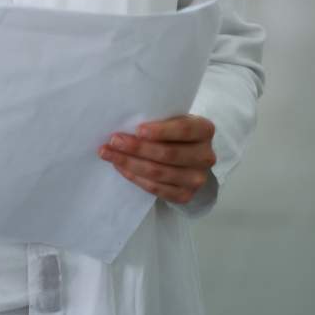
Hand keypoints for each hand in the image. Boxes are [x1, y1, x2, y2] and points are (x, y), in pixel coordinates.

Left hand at [99, 115, 216, 205]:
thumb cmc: (174, 132)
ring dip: (130, 163)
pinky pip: (156, 189)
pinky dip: (135, 177)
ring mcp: (197, 178)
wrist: (187, 158)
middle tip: (113, 141)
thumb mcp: (173, 119)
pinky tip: (120, 167)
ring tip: (108, 153)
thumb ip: (158, 120)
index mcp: (204, 130)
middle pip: (168, 154)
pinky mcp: (186, 195)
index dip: (161, 131)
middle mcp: (206, 156)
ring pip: (159, 173)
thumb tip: (125, 123)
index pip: (184, 130)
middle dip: (137, 148)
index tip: (138, 130)